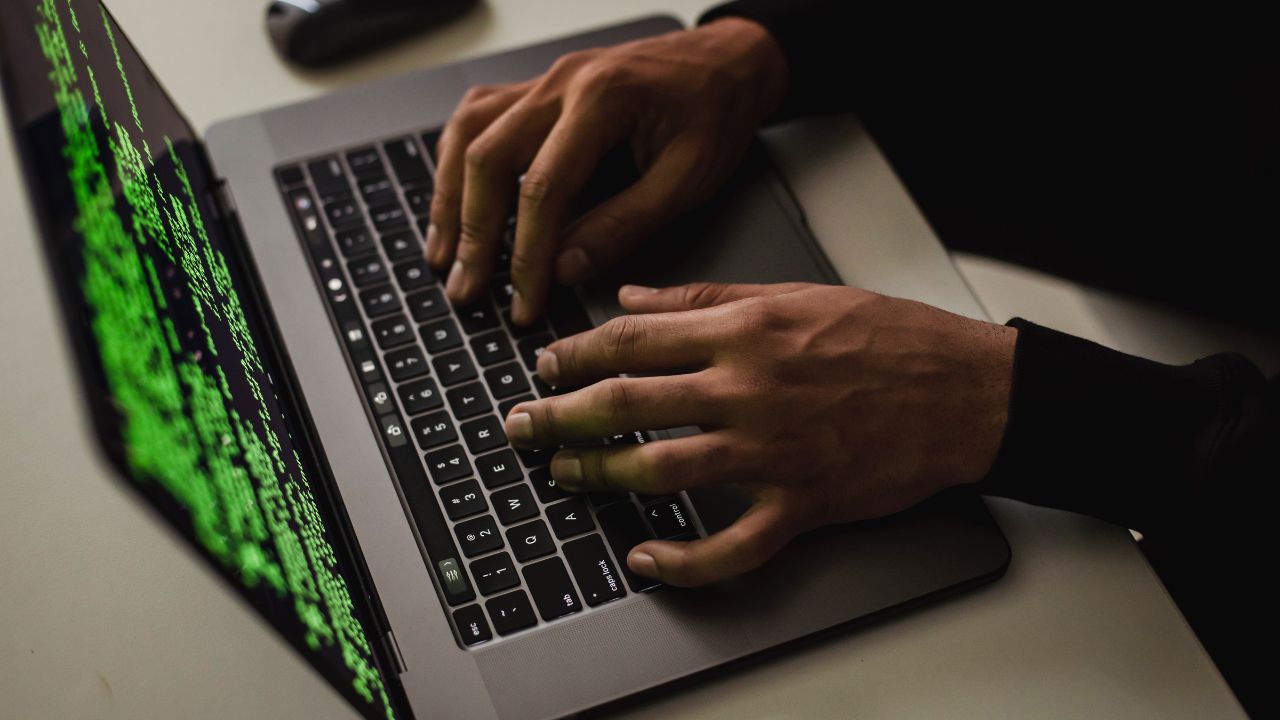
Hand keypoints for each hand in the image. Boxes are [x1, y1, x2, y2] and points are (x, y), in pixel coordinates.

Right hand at [425, 19, 787, 322]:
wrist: (727, 62)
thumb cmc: (714, 111)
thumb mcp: (687, 178)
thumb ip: (625, 224)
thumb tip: (566, 268)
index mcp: (602, 100)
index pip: (543, 187)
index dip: (527, 254)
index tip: (523, 300)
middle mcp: (561, 83)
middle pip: (488, 157)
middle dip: (473, 233)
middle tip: (466, 289)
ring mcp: (544, 81)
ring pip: (469, 134)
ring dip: (449, 197)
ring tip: (443, 254)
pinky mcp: (539, 89)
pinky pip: (478, 118)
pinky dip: (457, 162)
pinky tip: (452, 198)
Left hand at [503, 282, 1016, 585]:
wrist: (965, 391)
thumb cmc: (888, 337)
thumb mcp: (794, 293)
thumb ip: (705, 295)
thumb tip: (633, 297)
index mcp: (745, 329)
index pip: (633, 339)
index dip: (574, 355)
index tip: (543, 367)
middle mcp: (749, 387)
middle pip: (628, 403)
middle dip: (561, 416)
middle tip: (522, 426)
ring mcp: (773, 450)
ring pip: (663, 469)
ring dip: (601, 476)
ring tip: (564, 476)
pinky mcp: (802, 503)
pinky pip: (732, 545)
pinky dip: (683, 561)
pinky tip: (646, 560)